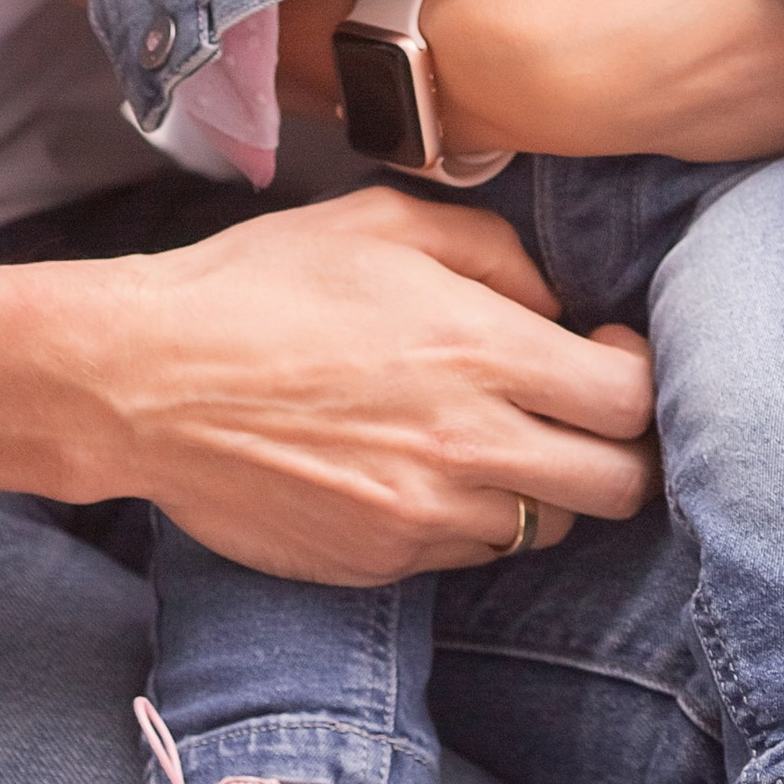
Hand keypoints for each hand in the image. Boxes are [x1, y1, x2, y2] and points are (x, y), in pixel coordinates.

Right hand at [88, 187, 658, 580]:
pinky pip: (467, 557)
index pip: (628, 400)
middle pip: (619, 488)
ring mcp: (424, 516)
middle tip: (582, 418)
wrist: (146, 380)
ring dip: (541, 489)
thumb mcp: (382, 221)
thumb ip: (492, 252)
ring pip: (546, 531)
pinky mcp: (380, 562)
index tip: (604, 353)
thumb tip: (551, 304)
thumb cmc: (260, 285)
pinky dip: (467, 519)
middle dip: (621, 451)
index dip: (637, 377)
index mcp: (478, 349)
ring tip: (490, 441)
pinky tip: (420, 469)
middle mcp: (467, 444)